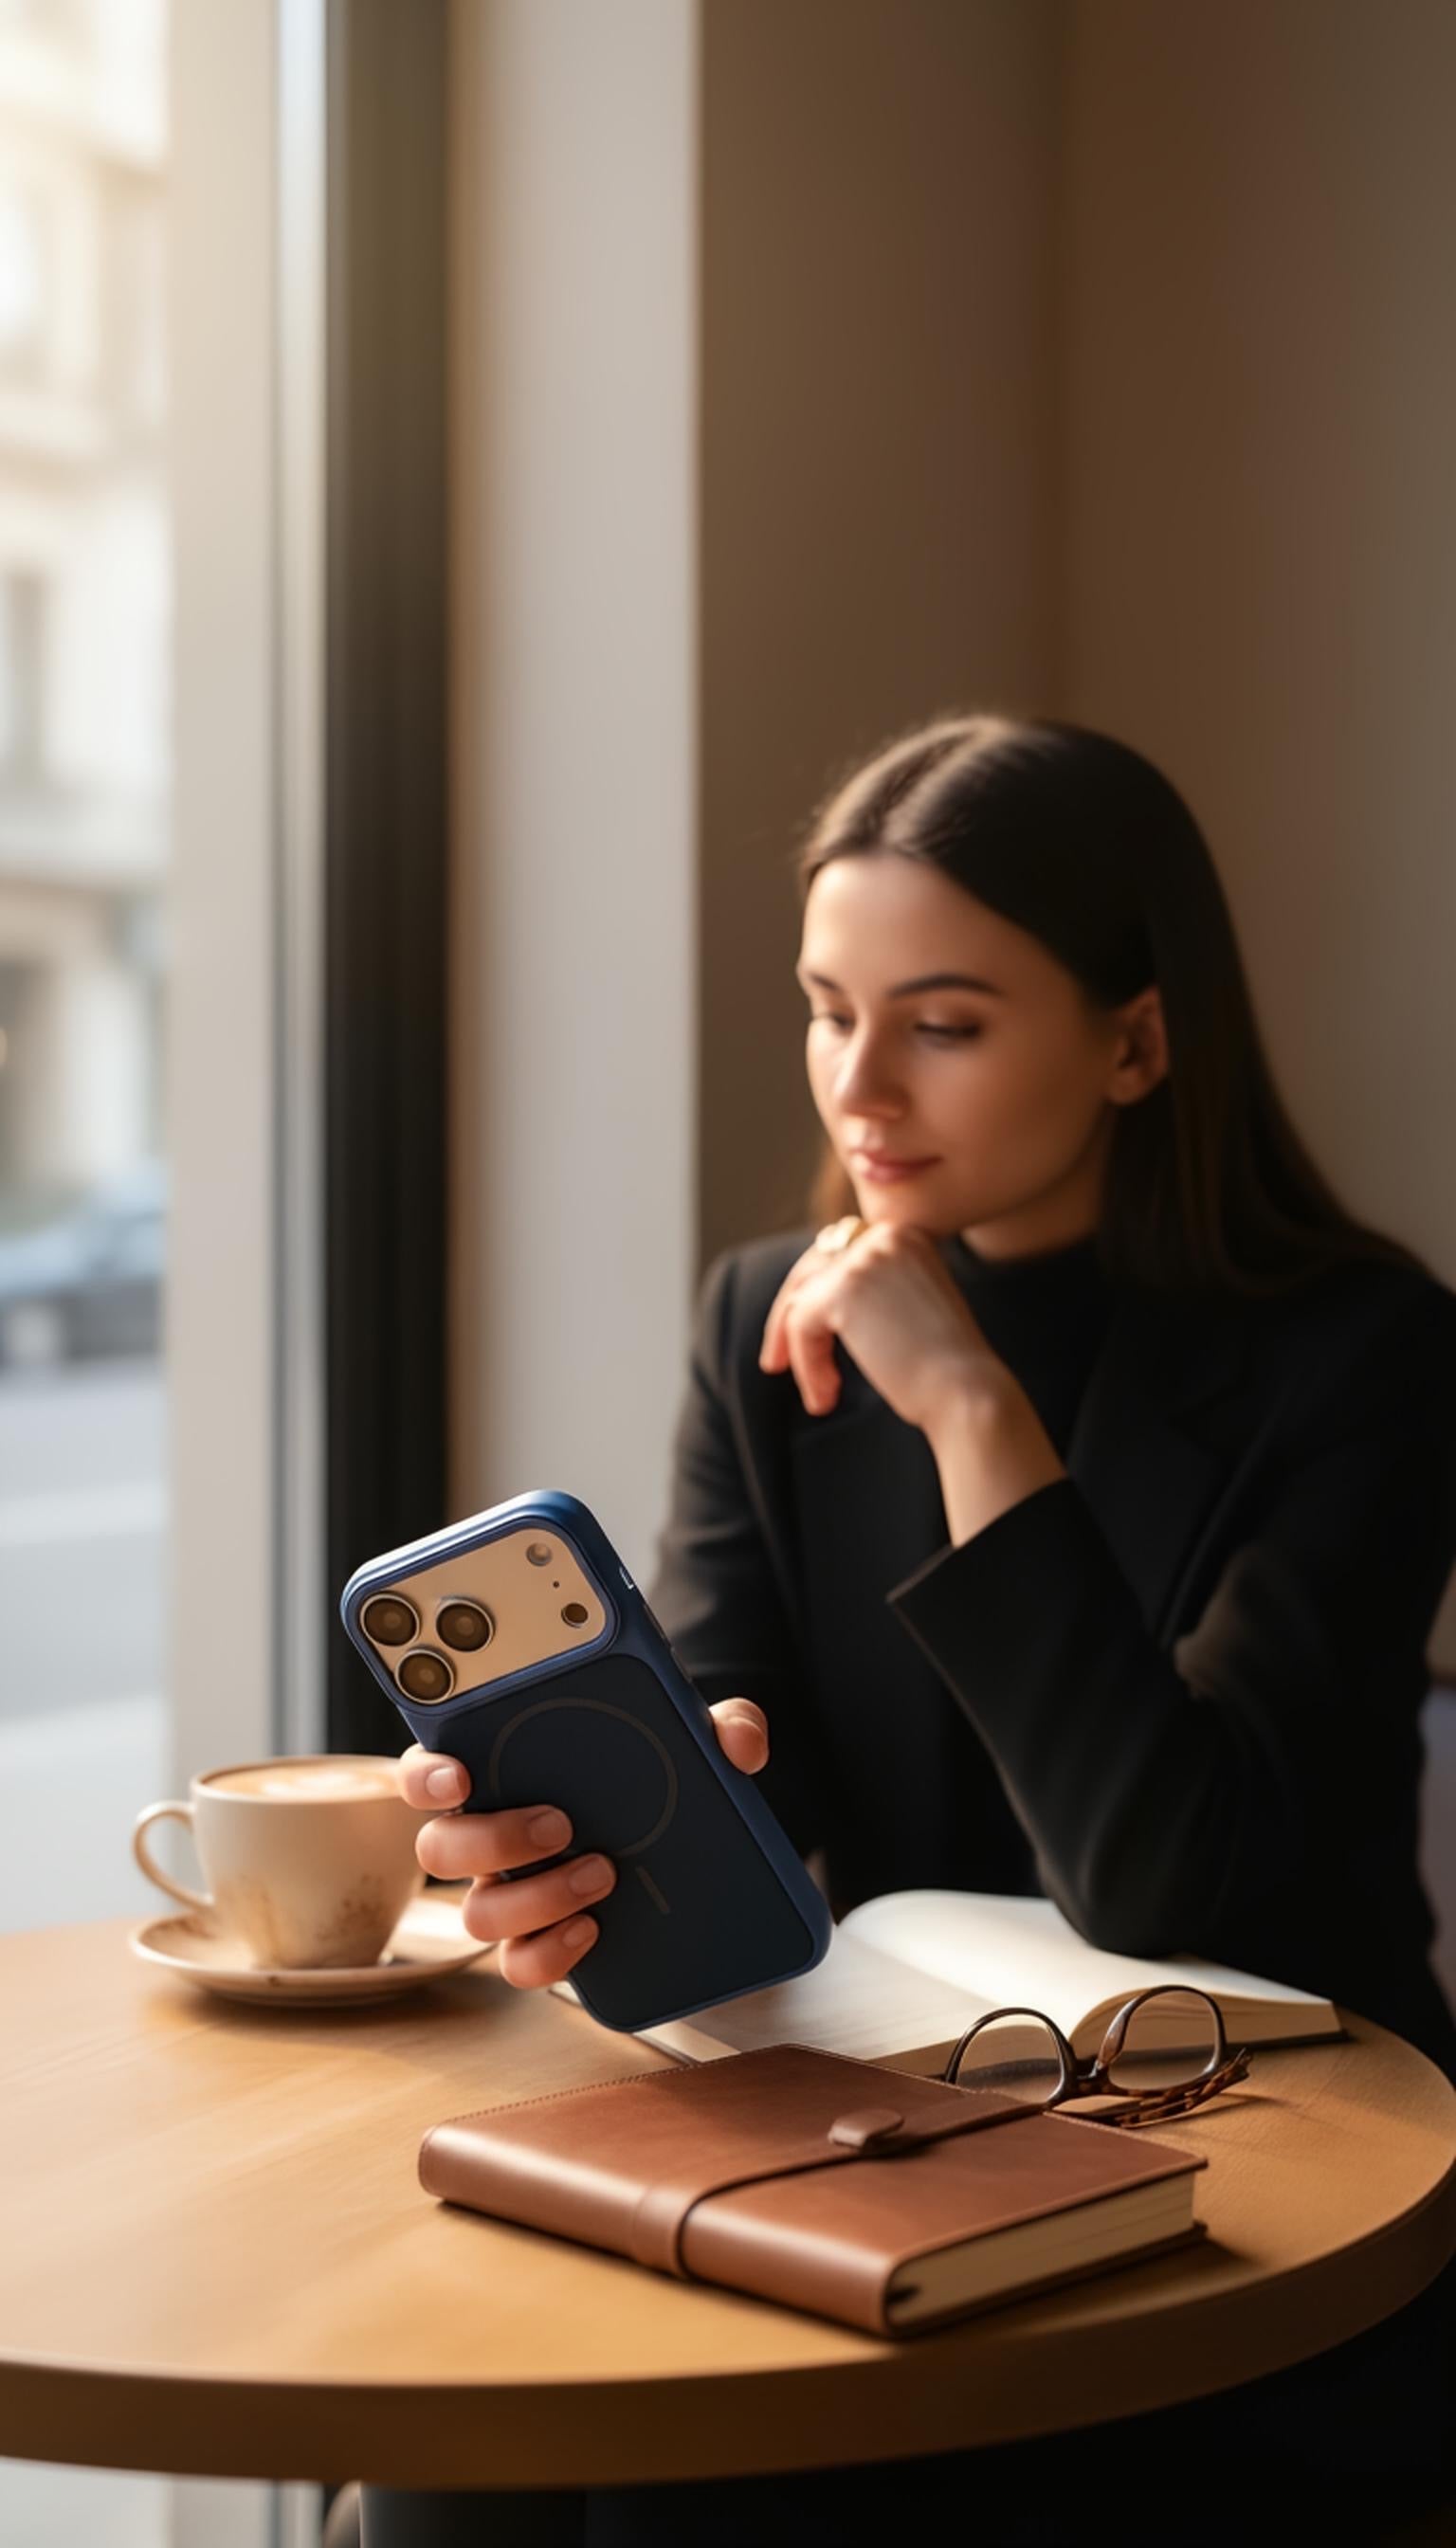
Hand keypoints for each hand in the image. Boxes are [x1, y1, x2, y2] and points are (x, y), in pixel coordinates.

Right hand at [395, 1699, 769, 1989]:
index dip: (427, 1773)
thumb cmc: (660, 1774)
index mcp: (502, 1771)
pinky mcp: (543, 1939)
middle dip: (492, 1839)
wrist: (696, 1846)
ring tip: (601, 1876)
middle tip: (561, 1824)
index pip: (430, 1767)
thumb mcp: (695, 1739)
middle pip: (441, 1848)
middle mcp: (490, 1835)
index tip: (459, 1774)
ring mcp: (511, 1893)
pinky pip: (520, 1963)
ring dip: (533, 1898)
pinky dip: (548, 1954)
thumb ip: (721, 1724)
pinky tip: (592, 1932)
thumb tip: (739, 1742)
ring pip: (477, 1914)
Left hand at [758, 1220, 1002, 1430]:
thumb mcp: (907, 1309)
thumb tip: (807, 1298)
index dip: (814, 1296)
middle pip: (811, 1269)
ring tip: (822, 1396)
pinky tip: (825, 1398)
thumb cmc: (945, 1367)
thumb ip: (868, 1291)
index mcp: (906, 1235)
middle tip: (776, 1363)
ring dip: (802, 1352)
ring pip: (802, 1302)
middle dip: (788, 1317)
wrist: (967, 1391)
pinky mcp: (842, 1289)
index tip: (801, 1339)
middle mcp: (885, 1235)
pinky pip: (800, 1326)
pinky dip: (806, 1365)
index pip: (838, 1255)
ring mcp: (863, 1259)